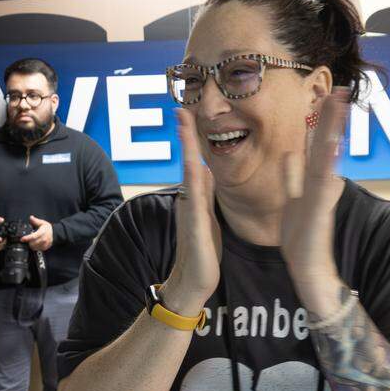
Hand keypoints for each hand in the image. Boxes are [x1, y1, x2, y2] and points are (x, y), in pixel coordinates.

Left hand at [22, 215, 53, 250]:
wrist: (55, 233)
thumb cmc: (48, 228)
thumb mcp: (42, 222)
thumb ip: (36, 220)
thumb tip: (31, 217)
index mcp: (42, 232)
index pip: (34, 236)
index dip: (27, 238)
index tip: (22, 239)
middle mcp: (44, 239)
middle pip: (33, 243)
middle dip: (28, 242)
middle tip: (26, 239)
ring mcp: (45, 244)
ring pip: (35, 247)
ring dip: (31, 245)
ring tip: (31, 241)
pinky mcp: (45, 247)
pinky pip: (38, 249)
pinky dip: (35, 247)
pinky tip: (35, 244)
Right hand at [162, 108, 221, 315]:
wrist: (194, 283)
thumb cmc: (203, 253)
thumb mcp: (208, 218)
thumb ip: (205, 196)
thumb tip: (206, 173)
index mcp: (196, 199)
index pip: (194, 162)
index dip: (192, 140)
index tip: (188, 115)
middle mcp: (189, 200)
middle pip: (186, 159)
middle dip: (185, 135)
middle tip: (181, 108)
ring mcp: (189, 210)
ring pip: (188, 171)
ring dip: (186, 147)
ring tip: (183, 122)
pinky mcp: (194, 224)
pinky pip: (193, 195)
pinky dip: (192, 176)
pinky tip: (193, 162)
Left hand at [278, 88, 350, 310]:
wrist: (310, 270)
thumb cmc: (302, 239)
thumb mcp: (292, 200)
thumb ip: (292, 176)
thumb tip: (291, 153)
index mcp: (313, 180)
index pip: (317, 143)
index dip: (321, 120)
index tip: (327, 95)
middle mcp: (322, 184)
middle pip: (327, 144)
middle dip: (332, 117)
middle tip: (340, 89)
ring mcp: (323, 196)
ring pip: (328, 157)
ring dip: (333, 131)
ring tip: (338, 106)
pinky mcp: (319, 210)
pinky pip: (323, 182)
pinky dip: (327, 164)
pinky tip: (331, 146)